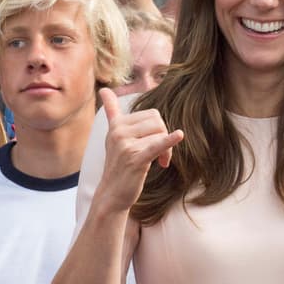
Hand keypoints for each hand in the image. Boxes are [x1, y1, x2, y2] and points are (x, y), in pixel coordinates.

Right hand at [95, 87, 183, 212]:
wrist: (113, 194)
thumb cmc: (119, 164)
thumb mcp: (114, 136)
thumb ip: (111, 112)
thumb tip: (104, 89)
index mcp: (117, 124)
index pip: (151, 115)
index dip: (159, 129)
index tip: (154, 143)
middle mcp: (118, 131)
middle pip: (158, 122)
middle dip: (165, 137)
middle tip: (162, 155)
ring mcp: (125, 144)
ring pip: (160, 134)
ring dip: (167, 150)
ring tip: (161, 162)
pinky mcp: (135, 158)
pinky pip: (157, 145)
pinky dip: (169, 141)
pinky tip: (179, 135)